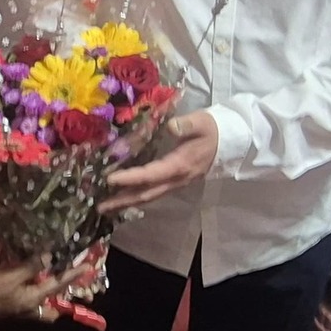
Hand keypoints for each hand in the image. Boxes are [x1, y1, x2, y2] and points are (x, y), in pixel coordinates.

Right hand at [0, 260, 70, 323]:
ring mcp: (21, 309)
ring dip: (51, 297)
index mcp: (35, 299)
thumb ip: (32, 267)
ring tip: (54, 282)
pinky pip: (31, 301)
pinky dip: (36, 293)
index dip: (73, 275)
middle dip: (65, 299)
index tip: (88, 267)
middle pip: (54, 306)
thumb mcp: (12, 275)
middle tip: (74, 287)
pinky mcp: (12, 306)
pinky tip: (31, 281)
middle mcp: (31, 307)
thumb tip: (49, 257)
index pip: (58, 285)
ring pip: (43, 305)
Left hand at [99, 110, 217, 212]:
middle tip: (100, 207)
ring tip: (106, 207)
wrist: (230, 142)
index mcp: (180, 164)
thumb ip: (186, 125)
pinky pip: (154, 193)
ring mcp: (176, 183)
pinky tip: (124, 198)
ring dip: (127, 202)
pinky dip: (137, 198)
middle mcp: (176, 179)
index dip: (130, 178)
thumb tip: (171, 127)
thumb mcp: (201, 122)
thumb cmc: (212, 130)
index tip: (110, 179)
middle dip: (123, 200)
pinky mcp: (175, 182)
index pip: (151, 174)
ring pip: (149, 196)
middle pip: (146, 193)